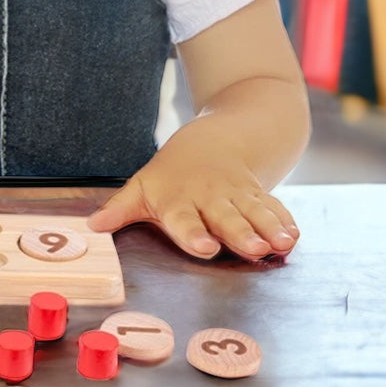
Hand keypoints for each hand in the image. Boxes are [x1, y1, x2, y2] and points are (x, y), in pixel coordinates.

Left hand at [88, 152, 298, 260]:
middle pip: (226, 219)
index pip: (185, 220)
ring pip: (254, 213)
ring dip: (268, 229)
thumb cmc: (171, 173)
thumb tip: (91, 228)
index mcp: (178, 201)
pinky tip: (294, 236)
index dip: (194, 235)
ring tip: (281, 245)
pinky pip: (273, 207)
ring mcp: (237, 196)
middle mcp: (210, 199)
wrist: (216, 137)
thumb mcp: (142, 186)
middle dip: (240, 233)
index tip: (205, 248)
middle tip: (253, 249)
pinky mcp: (258, 194)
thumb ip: (120, 209)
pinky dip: (284, 221)